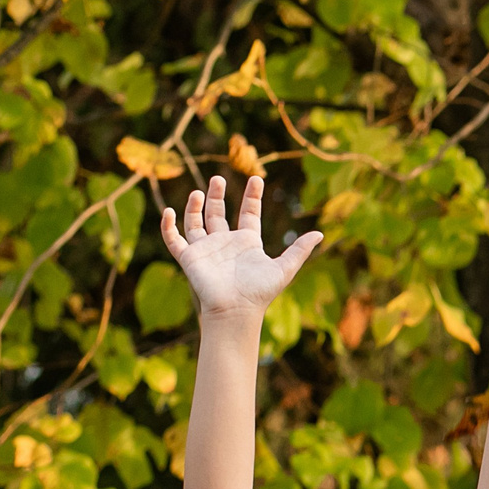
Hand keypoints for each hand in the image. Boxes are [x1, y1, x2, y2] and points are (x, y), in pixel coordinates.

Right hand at [161, 175, 322, 321]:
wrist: (236, 309)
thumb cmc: (260, 292)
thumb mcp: (284, 268)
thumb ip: (299, 250)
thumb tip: (320, 234)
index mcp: (247, 243)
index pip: (249, 214)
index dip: (253, 197)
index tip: (257, 179)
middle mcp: (226, 243)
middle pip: (218, 213)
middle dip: (217, 196)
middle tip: (218, 179)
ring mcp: (206, 249)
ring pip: (195, 221)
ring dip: (194, 206)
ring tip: (197, 192)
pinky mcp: (189, 257)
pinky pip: (173, 238)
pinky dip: (168, 225)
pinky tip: (169, 211)